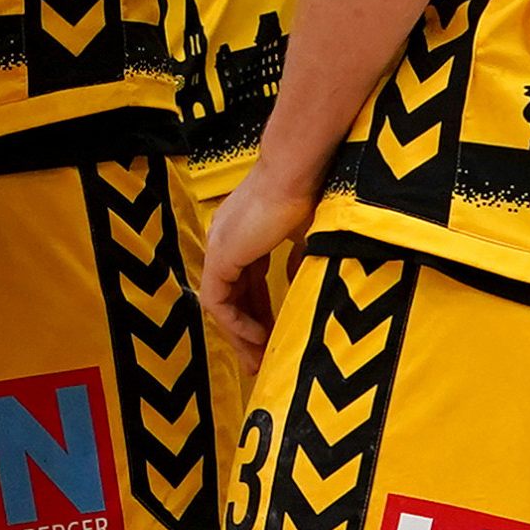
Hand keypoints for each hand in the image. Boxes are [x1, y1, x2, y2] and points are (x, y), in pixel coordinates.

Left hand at [202, 159, 317, 363]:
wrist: (299, 169)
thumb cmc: (310, 191)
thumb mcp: (306, 234)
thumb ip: (298, 260)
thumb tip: (299, 285)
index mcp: (245, 231)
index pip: (246, 281)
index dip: (260, 311)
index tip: (276, 335)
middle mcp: (226, 238)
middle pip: (232, 296)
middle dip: (248, 331)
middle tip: (264, 360)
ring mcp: (220, 246)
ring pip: (222, 304)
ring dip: (241, 334)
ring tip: (262, 359)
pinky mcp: (220, 255)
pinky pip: (219, 302)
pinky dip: (237, 324)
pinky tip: (259, 339)